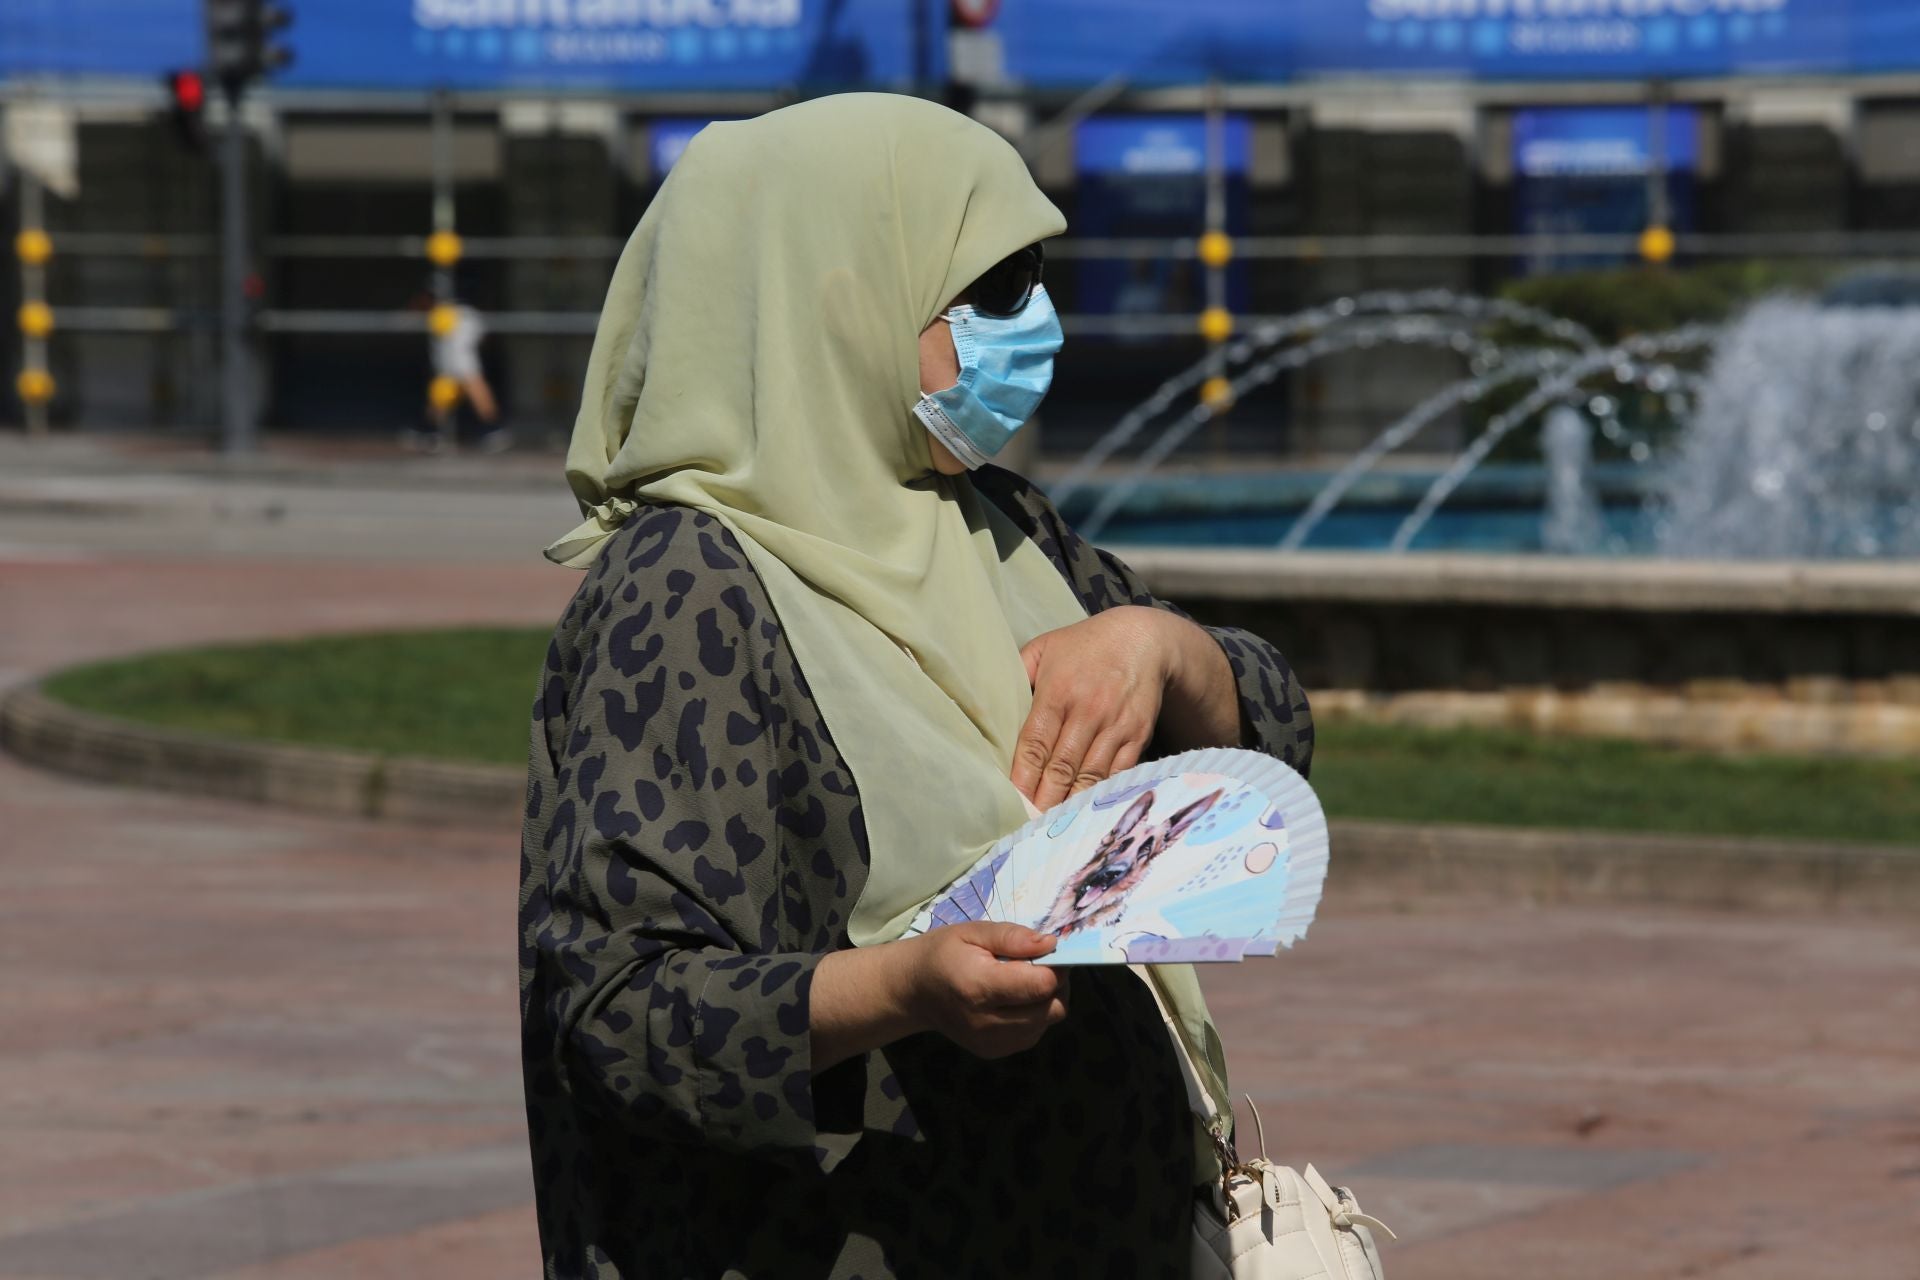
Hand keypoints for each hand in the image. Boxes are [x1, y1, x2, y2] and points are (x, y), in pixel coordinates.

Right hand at [904, 922, 1069, 1058]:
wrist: (914, 992)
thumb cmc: (944, 954)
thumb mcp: (972, 933)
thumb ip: (1011, 937)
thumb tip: (1050, 944)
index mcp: (979, 987)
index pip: (1041, 985)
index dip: (1055, 967)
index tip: (1047, 952)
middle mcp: (987, 1022)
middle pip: (1051, 1008)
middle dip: (1057, 984)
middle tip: (1041, 966)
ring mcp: (991, 1042)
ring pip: (1047, 1023)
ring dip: (1048, 1001)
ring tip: (1026, 982)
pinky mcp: (994, 1052)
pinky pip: (1034, 1034)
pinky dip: (1036, 1016)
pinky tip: (1016, 1000)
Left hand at [1013, 606, 1177, 809]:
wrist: (1144, 639)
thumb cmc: (1086, 645)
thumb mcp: (1046, 647)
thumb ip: (1019, 672)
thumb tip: (993, 701)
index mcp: (1058, 691)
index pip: (1036, 743)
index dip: (1023, 775)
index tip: (1012, 800)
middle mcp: (1087, 711)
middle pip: (1061, 766)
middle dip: (1044, 799)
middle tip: (1028, 827)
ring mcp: (1115, 725)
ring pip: (1090, 776)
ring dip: (1071, 804)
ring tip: (1054, 829)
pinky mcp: (1137, 735)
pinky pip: (1117, 773)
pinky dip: (1102, 795)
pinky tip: (1088, 813)